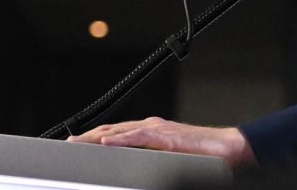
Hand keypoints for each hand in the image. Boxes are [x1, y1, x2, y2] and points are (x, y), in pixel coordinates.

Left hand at [68, 117, 255, 166]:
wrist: (229, 149)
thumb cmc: (203, 156)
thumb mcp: (169, 160)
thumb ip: (151, 161)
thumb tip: (134, 171)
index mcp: (150, 133)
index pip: (115, 133)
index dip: (93, 138)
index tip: (75, 145)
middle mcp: (150, 127)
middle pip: (111, 130)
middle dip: (87, 137)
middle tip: (67, 144)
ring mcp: (158, 129)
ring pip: (120, 131)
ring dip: (96, 136)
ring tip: (77, 142)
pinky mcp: (167, 136)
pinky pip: (139, 136)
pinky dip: (121, 139)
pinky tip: (106, 142)